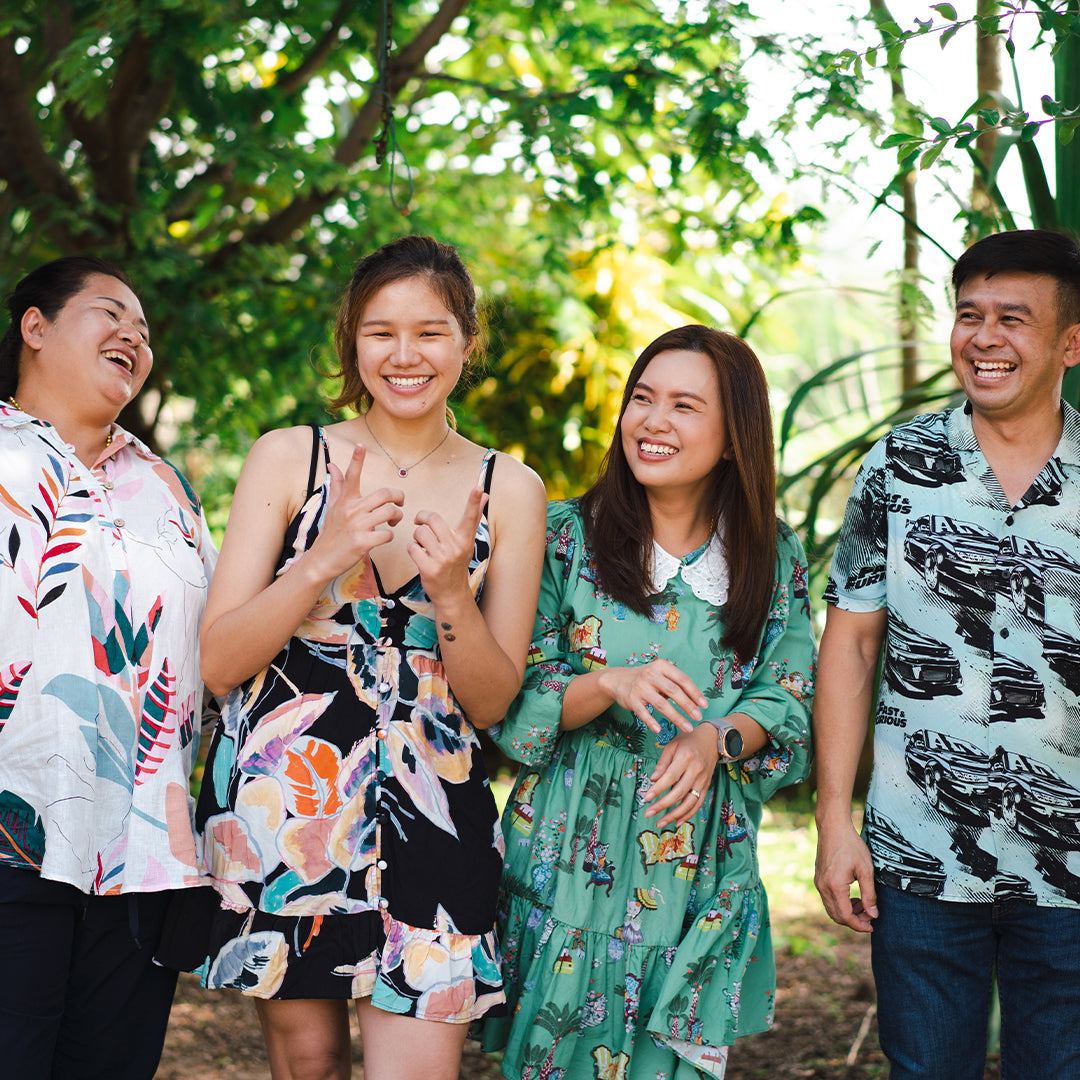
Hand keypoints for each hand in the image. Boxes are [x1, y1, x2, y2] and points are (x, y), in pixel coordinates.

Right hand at [309, 445, 403, 579]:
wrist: (321, 561)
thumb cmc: (330, 533)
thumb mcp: (332, 508)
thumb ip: (337, 485)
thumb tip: (333, 464)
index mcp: (345, 500)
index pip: (351, 476)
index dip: (356, 459)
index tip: (361, 445)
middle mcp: (350, 510)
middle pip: (385, 493)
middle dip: (399, 497)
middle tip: (400, 504)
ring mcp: (356, 526)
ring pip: (389, 512)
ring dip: (397, 517)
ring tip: (393, 522)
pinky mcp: (362, 543)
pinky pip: (387, 534)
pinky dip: (390, 536)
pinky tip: (385, 537)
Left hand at [408, 485, 486, 602]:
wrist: (451, 593)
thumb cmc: (457, 563)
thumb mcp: (467, 542)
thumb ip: (473, 518)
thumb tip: (485, 495)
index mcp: (465, 539)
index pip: (471, 517)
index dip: (474, 501)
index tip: (479, 487)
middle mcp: (456, 548)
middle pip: (432, 518)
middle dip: (422, 518)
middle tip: (421, 522)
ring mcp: (443, 559)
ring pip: (420, 533)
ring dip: (417, 537)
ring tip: (423, 544)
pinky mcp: (429, 569)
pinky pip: (412, 548)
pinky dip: (412, 549)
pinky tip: (419, 556)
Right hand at [598, 659, 703, 734]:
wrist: (618, 680)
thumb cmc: (646, 679)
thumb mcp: (660, 674)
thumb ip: (676, 684)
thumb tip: (696, 700)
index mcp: (662, 666)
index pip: (682, 679)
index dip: (694, 692)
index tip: (704, 705)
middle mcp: (651, 675)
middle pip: (673, 691)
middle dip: (688, 706)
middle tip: (698, 717)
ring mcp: (640, 687)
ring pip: (661, 704)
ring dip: (676, 717)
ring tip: (687, 728)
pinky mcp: (631, 699)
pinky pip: (643, 712)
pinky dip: (651, 721)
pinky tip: (659, 730)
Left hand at [643, 724, 717, 828]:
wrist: (712, 740)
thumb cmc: (688, 741)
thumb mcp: (673, 745)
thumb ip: (662, 763)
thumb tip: (653, 780)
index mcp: (686, 758)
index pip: (670, 777)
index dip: (658, 789)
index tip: (646, 798)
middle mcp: (696, 771)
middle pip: (679, 793)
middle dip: (662, 805)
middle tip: (648, 813)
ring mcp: (703, 780)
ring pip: (689, 803)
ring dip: (674, 815)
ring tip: (660, 823)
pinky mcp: (706, 786)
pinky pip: (698, 804)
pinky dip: (688, 815)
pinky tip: (677, 822)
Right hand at [814, 817, 877, 932]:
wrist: (833, 827)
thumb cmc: (851, 845)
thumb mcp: (866, 869)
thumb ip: (869, 894)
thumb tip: (873, 915)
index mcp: (835, 886)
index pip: (845, 916)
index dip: (859, 925)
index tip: (872, 925)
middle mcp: (823, 887)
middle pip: (836, 916)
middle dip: (854, 920)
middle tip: (870, 915)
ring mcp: (819, 883)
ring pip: (831, 909)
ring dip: (847, 913)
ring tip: (863, 905)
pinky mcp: (818, 878)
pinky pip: (828, 899)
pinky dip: (840, 904)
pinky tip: (853, 897)